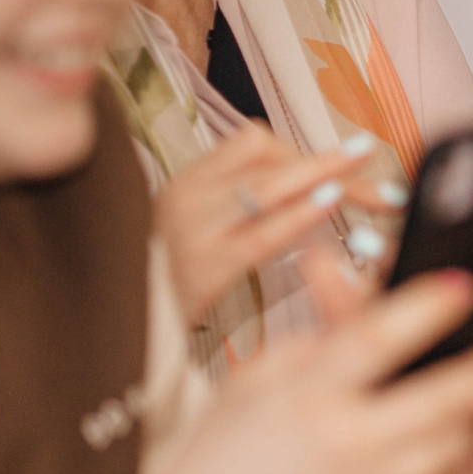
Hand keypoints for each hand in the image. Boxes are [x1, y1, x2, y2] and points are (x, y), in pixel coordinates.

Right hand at [139, 262, 472, 473]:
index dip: (426, 308)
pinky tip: (458, 427)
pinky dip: (453, 447)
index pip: (376, 338)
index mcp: (304, 391)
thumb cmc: (219, 457)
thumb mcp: (252, 383)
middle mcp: (341, 436)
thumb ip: (313, 343)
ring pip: (453, 438)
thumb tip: (369, 310)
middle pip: (442, 395)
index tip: (464, 283)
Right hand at [156, 124, 403, 320]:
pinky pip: (260, 233)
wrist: (104, 331)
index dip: (301, 150)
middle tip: (368, 155)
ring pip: (269, 187)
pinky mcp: (201, 269)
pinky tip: (329, 207)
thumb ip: (238, 209)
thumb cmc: (157, 285)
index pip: (252, 142)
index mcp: (186, 184)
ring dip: (324, 178)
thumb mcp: (188, 232)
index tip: (333, 170)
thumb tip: (309, 191)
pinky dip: (299, 216)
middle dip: (327, 162)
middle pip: (270, 162)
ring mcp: (192, 231)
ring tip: (365, 181)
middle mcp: (187, 198)